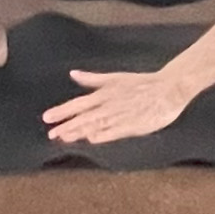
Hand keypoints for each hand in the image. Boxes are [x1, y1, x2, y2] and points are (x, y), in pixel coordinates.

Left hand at [43, 68, 197, 144]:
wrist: (167, 89)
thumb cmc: (140, 83)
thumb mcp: (114, 78)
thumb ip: (92, 79)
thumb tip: (72, 73)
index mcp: (104, 93)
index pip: (78, 104)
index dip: (62, 111)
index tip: (47, 118)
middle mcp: (109, 104)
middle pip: (84, 116)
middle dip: (66, 125)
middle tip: (50, 133)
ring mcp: (121, 115)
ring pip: (96, 124)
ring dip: (80, 131)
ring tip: (64, 137)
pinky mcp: (133, 125)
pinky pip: (115, 131)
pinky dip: (103, 134)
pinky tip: (92, 139)